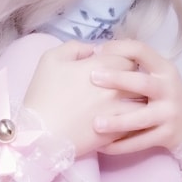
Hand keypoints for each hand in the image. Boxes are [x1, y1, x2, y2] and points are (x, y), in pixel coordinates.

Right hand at [22, 39, 140, 157]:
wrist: (39, 135)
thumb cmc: (42, 95)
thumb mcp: (51, 59)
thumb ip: (76, 47)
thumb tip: (95, 49)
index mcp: (100, 66)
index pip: (128, 57)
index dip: (122, 60)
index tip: (113, 66)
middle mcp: (114, 88)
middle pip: (139, 78)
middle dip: (133, 78)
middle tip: (122, 84)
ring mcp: (119, 111)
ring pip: (143, 102)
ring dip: (138, 100)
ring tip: (129, 102)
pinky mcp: (118, 132)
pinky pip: (137, 123)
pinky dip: (135, 120)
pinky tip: (126, 120)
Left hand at [89, 39, 181, 154]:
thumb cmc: (165, 96)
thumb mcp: (159, 75)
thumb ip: (135, 65)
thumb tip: (97, 53)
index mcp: (164, 69)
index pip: (142, 51)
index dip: (118, 48)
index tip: (96, 52)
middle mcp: (169, 89)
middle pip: (142, 83)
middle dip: (117, 79)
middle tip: (93, 77)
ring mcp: (169, 114)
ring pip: (141, 119)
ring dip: (117, 122)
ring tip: (96, 124)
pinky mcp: (166, 136)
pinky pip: (140, 142)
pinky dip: (120, 146)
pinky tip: (102, 146)